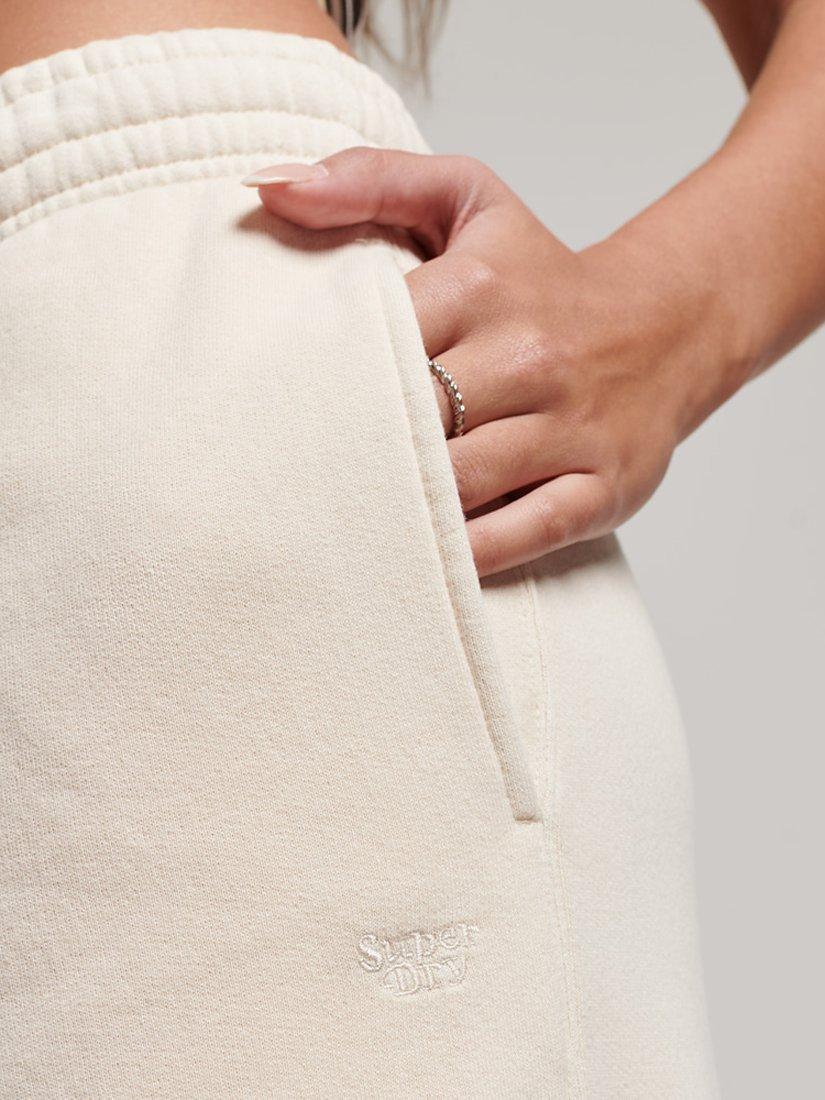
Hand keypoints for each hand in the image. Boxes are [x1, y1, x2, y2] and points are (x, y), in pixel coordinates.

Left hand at [247, 149, 705, 576]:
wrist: (665, 323)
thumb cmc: (542, 276)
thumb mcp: (469, 201)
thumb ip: (369, 181)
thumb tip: (269, 187)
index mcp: (483, 286)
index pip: (378, 338)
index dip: (322, 377)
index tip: (274, 405)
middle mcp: (530, 356)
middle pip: (414, 417)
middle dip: (351, 447)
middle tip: (285, 479)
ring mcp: (570, 428)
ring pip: (463, 479)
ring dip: (401, 503)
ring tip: (342, 520)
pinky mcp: (601, 486)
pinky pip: (525, 531)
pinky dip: (470, 553)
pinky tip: (421, 558)